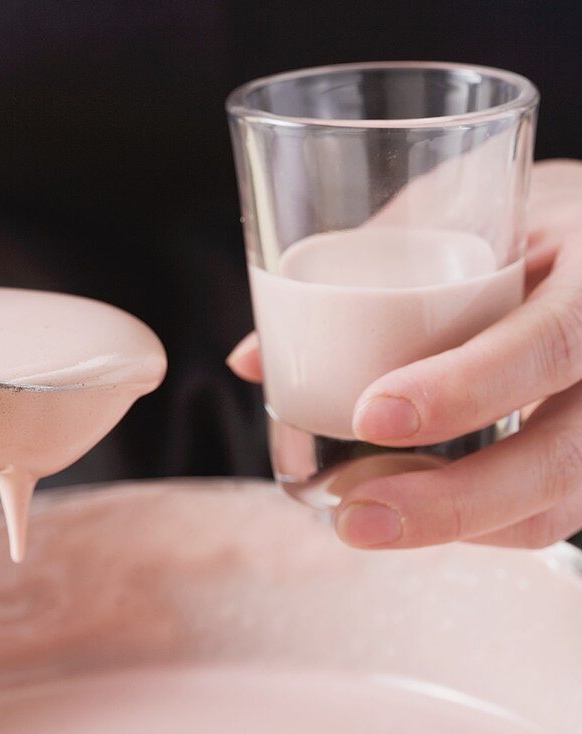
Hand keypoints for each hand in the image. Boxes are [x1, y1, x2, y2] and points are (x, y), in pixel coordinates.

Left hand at [228, 159, 581, 548]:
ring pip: (561, 499)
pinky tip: (414, 515)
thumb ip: (361, 274)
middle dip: (453, 499)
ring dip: (458, 527)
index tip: (371, 415)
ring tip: (363, 524)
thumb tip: (252, 360)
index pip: (549, 341)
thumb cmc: (518, 212)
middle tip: (355, 513)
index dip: (466, 387)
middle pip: (563, 454)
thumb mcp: (455, 206)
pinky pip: (555, 509)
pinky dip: (482, 525)